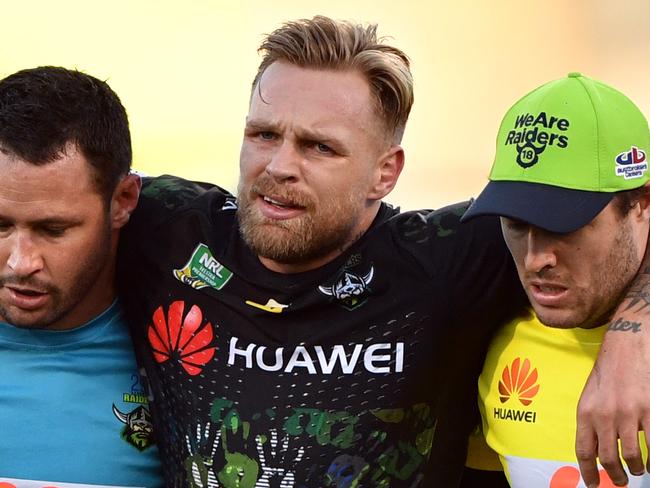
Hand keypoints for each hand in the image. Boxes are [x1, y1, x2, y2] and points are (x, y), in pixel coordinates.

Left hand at [577, 292, 649, 486]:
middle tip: (622, 482)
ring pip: (631, 456)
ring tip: (638, 469)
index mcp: (586, 411)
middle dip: (616, 476)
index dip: (589, 472)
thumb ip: (591, 421)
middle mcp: (604, 415)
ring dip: (636, 467)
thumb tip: (595, 451)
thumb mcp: (590, 395)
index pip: (584, 451)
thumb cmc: (609, 371)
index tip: (595, 485)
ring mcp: (628, 414)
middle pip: (608, 459)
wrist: (628, 345)